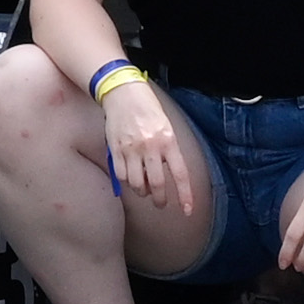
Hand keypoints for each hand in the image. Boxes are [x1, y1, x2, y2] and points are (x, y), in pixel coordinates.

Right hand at [99, 80, 195, 216]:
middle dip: (160, 199)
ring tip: (144, 188)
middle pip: (157, 184)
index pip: (180, 174)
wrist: (123, 93)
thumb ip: (167, 151)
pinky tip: (131, 178)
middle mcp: (151, 147)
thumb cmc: (147, 109)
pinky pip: (122, 175)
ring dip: (142, 191)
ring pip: (137, 184)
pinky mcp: (115, 149)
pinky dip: (127, 182)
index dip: (184, 195)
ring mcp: (131, 149)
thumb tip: (164, 174)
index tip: (187, 210)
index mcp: (168, 141)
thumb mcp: (166, 127)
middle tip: (160, 203)